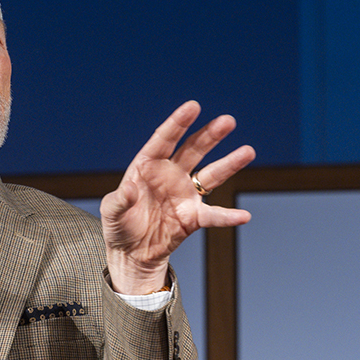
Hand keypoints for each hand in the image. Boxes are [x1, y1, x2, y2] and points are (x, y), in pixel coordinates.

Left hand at [99, 101, 255, 294]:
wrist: (131, 253)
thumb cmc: (118, 226)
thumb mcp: (111, 212)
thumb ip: (119, 200)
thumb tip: (130, 190)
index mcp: (147, 166)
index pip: (164, 139)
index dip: (178, 123)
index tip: (193, 107)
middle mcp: (170, 174)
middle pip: (193, 150)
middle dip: (210, 135)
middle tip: (228, 121)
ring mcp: (184, 194)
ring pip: (211, 174)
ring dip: (229, 164)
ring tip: (248, 151)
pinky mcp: (193, 217)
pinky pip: (214, 215)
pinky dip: (228, 216)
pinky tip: (244, 215)